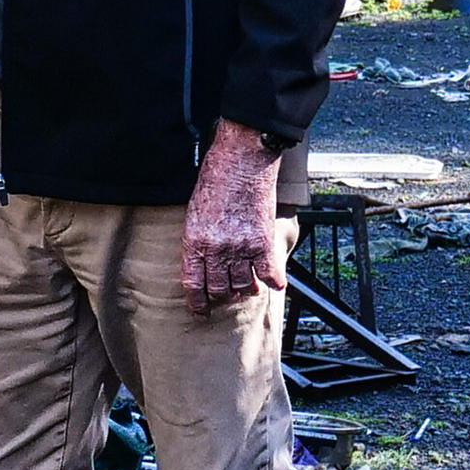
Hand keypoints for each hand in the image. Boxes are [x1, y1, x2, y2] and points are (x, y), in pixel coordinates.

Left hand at [182, 122, 284, 306]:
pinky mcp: (263, 241)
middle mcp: (216, 249)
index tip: (201, 310)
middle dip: (223, 294)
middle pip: (220, 288)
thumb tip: (206, 260)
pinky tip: (275, 283)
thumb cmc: (216, 179)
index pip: (194, 284)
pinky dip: (274, 282)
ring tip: (249, 287)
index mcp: (194, 242)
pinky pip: (270, 274)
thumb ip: (199, 238)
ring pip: (245, 285)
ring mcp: (241, 247)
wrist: (242, 160)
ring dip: (247, 289)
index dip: (198, 302)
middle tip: (228, 292)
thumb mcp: (195, 211)